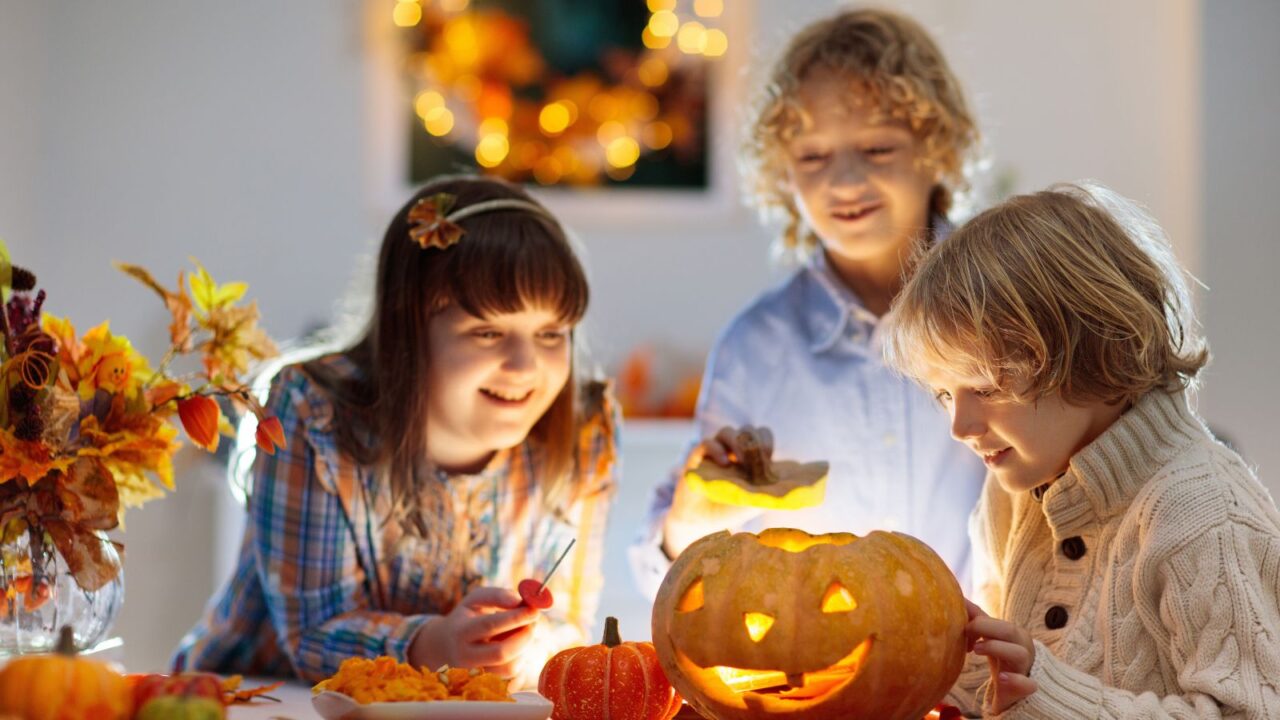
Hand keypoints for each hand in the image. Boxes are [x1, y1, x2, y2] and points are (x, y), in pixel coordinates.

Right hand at [409, 586, 538, 676]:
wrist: (446, 646)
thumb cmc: (466, 618)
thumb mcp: (475, 600)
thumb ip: (497, 596)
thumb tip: (519, 601)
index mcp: (460, 632)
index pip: (490, 625)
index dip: (516, 618)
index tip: (534, 610)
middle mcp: (465, 656)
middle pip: (501, 652)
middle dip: (524, 636)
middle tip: (533, 622)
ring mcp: (476, 674)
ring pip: (510, 667)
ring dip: (524, 648)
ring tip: (520, 633)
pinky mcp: (487, 684)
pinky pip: (513, 676)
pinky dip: (521, 659)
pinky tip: (514, 647)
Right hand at [662, 426, 771, 556]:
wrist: (703, 523)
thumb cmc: (731, 509)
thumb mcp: (756, 499)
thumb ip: (773, 490)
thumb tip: (798, 487)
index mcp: (748, 456)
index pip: (760, 434)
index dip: (766, 440)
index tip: (769, 456)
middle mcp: (732, 450)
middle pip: (746, 429)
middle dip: (754, 439)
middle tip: (759, 456)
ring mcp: (714, 453)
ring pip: (727, 431)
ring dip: (738, 442)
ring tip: (742, 460)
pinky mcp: (696, 459)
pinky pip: (706, 443)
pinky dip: (716, 449)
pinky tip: (725, 463)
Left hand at [965, 599, 1037, 713]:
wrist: (1015, 690)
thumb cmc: (1001, 657)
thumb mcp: (989, 637)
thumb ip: (977, 619)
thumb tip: (959, 598)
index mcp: (1013, 635)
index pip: (998, 622)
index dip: (979, 621)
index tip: (961, 626)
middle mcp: (1022, 648)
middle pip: (1011, 631)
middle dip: (987, 627)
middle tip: (966, 632)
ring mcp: (1025, 668)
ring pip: (1019, 653)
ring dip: (997, 648)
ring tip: (976, 650)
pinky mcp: (1025, 688)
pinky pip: (1028, 684)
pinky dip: (1016, 680)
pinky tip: (1002, 678)